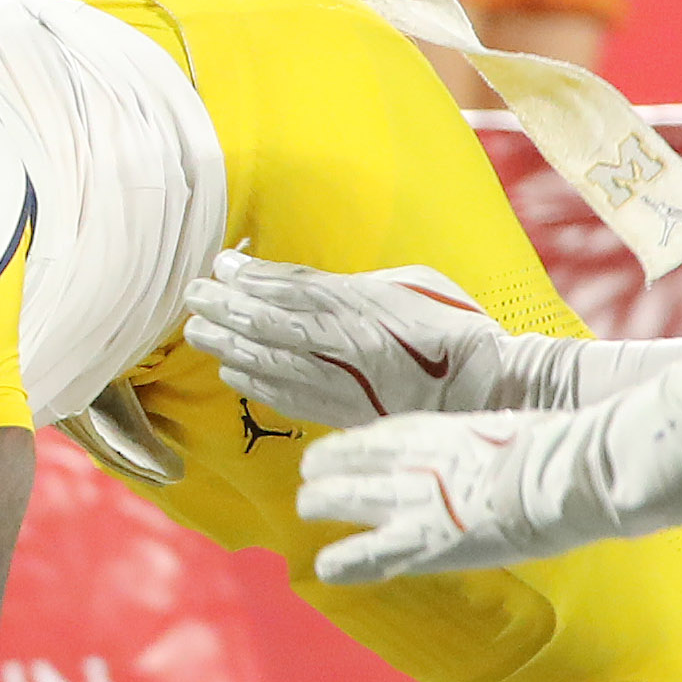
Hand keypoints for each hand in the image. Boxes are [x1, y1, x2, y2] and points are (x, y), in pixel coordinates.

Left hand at [182, 250, 521, 429]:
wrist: (488, 390)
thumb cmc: (456, 329)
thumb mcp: (411, 285)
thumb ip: (356, 286)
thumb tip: (307, 284)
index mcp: (366, 306)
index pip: (296, 288)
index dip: (254, 278)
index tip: (222, 266)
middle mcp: (349, 345)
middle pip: (272, 324)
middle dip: (227, 310)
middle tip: (192, 298)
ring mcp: (346, 384)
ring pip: (274, 363)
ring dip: (230, 347)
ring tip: (198, 333)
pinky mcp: (348, 415)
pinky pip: (291, 399)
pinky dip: (257, 384)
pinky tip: (232, 373)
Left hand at [293, 406, 625, 583]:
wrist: (560, 472)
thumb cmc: (555, 447)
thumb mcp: (510, 431)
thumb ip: (489, 445)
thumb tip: (504, 455)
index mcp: (438, 428)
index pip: (381, 434)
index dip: (356, 445)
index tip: (344, 450)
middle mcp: (413, 458)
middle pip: (351, 459)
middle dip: (327, 469)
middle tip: (313, 479)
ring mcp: (411, 499)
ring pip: (344, 497)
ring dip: (320, 502)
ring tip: (307, 507)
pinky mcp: (421, 542)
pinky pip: (367, 554)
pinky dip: (343, 561)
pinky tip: (324, 568)